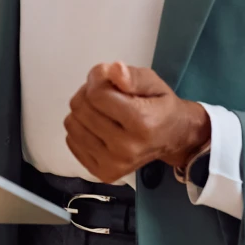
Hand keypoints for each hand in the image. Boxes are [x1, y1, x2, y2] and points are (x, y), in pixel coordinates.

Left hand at [64, 61, 210, 183]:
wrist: (173, 138)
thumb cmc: (160, 106)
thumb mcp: (152, 82)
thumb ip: (131, 75)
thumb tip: (112, 70)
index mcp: (142, 122)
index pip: (96, 94)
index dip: (98, 80)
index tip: (110, 81)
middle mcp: (127, 148)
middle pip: (81, 109)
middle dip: (89, 94)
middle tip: (106, 95)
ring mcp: (114, 164)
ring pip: (72, 124)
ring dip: (83, 112)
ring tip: (102, 111)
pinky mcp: (103, 173)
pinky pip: (71, 142)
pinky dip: (81, 130)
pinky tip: (99, 128)